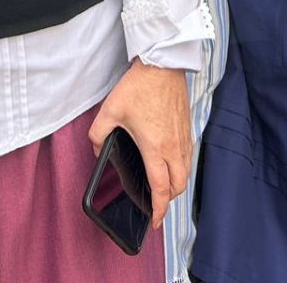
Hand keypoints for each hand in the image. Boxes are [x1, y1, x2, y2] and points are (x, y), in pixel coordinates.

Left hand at [87, 60, 191, 229]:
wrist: (162, 65)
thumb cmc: (139, 87)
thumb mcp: (109, 111)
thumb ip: (98, 135)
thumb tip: (98, 150)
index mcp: (155, 148)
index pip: (161, 189)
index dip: (159, 209)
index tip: (155, 221)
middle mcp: (173, 147)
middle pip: (178, 186)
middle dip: (169, 200)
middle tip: (156, 204)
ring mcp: (183, 137)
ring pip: (186, 172)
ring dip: (176, 184)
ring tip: (163, 187)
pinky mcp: (187, 127)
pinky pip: (188, 157)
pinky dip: (181, 168)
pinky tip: (170, 163)